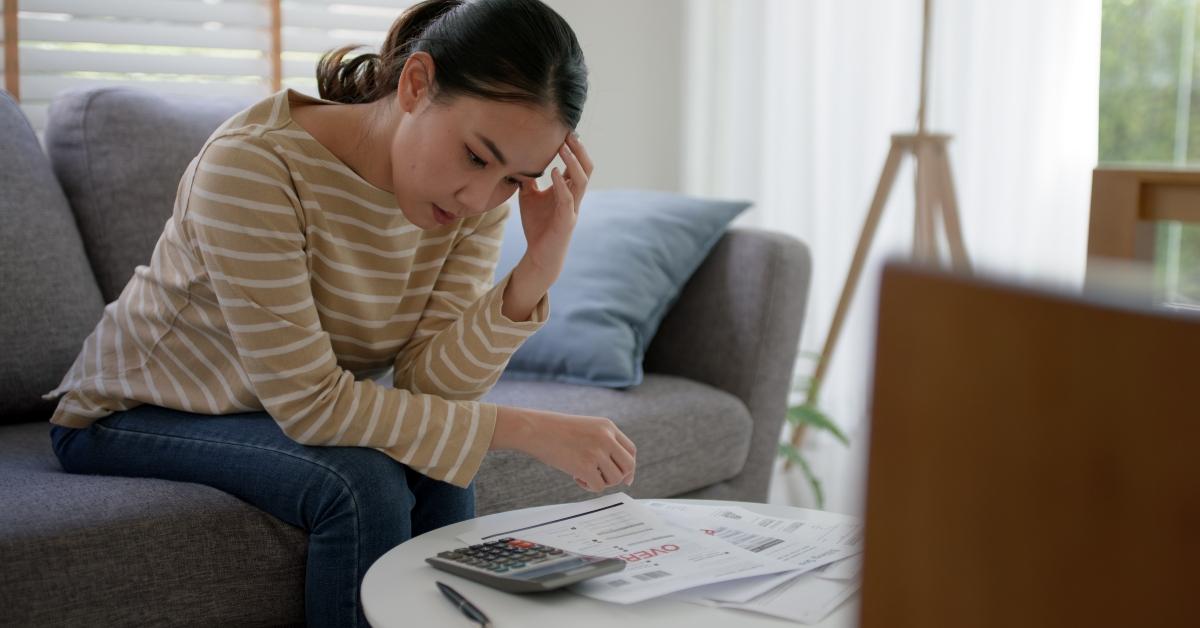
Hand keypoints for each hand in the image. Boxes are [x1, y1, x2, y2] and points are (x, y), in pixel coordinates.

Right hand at [492, 405, 634, 491]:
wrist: (535, 429)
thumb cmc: (555, 430)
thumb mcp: (586, 428)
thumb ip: (603, 443)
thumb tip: (616, 470)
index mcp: (607, 426)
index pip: (631, 450)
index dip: (629, 466)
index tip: (626, 477)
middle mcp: (606, 438)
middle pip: (628, 466)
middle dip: (619, 477)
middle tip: (603, 479)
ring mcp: (597, 452)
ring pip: (615, 478)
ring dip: (601, 481)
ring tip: (584, 474)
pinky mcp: (585, 466)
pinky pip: (598, 486)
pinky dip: (589, 487)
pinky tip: (576, 477)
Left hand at [513, 132, 592, 290]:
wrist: (538, 254)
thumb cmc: (537, 226)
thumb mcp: (529, 197)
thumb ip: (528, 180)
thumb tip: (517, 160)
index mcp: (568, 190)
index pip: (577, 164)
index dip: (574, 147)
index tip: (564, 130)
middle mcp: (575, 197)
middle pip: (586, 168)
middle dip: (579, 149)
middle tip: (569, 133)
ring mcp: (573, 208)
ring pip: (582, 181)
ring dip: (574, 162)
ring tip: (564, 146)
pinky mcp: (566, 221)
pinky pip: (568, 199)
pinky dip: (562, 184)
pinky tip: (555, 172)